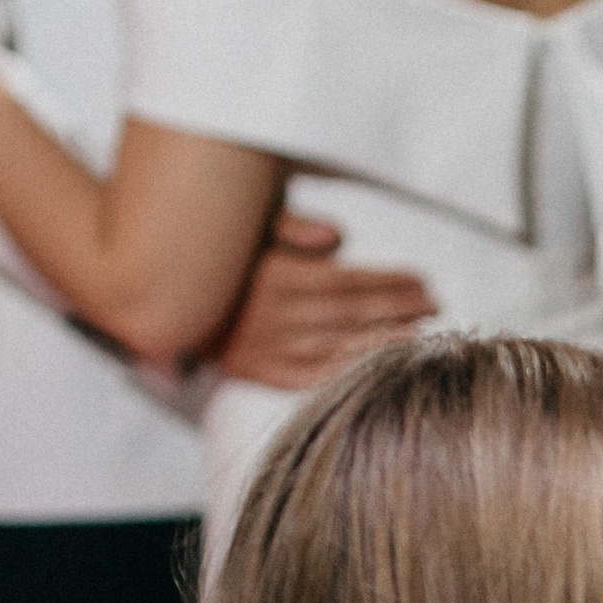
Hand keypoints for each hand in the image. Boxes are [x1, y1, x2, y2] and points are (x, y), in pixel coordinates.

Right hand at [214, 210, 432, 387]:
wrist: (169, 302)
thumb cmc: (220, 258)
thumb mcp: (247, 225)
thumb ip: (291, 225)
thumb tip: (337, 235)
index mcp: (277, 275)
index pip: (349, 280)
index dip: (390, 281)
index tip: (422, 280)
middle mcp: (277, 315)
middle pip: (354, 315)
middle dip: (399, 310)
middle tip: (434, 306)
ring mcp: (271, 349)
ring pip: (342, 348)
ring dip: (387, 342)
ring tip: (420, 334)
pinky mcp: (264, 374)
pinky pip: (317, 378)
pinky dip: (353, 372)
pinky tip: (382, 366)